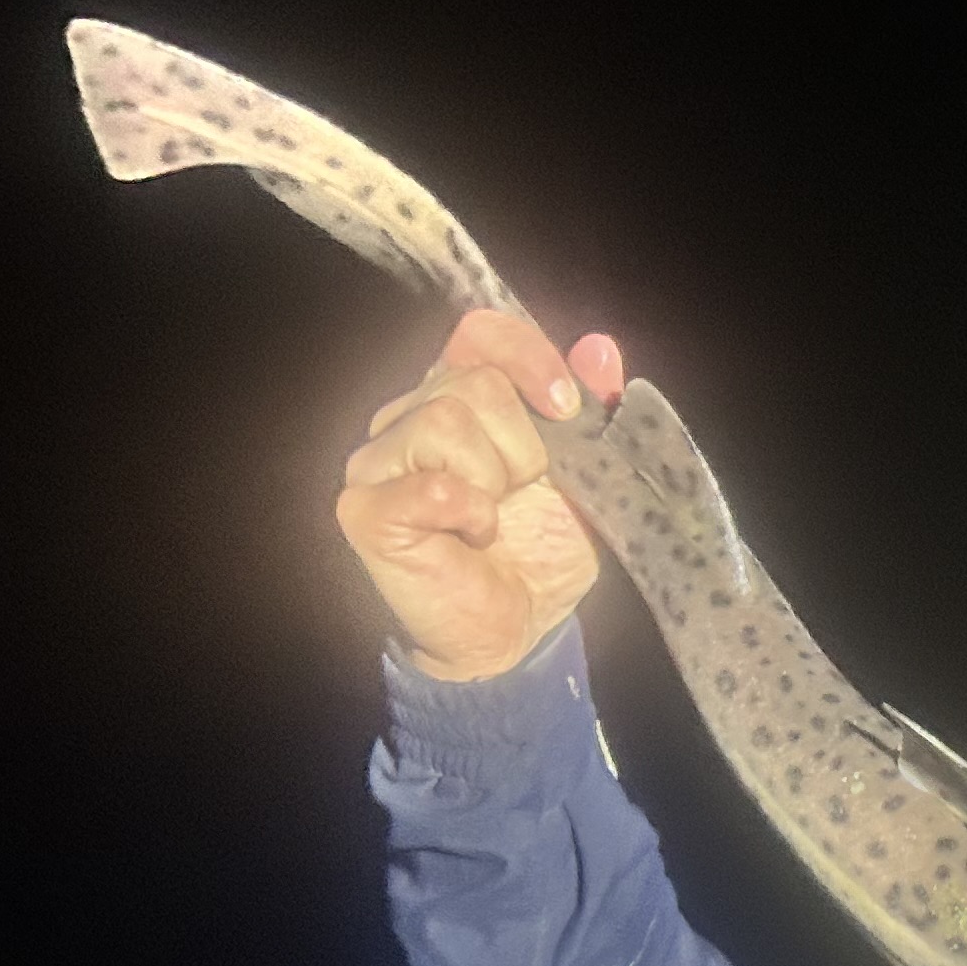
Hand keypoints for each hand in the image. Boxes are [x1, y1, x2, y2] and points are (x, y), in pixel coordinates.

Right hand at [334, 310, 632, 679]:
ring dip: (494, 478)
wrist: (517, 632)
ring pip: (444, 419)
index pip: (478, 333)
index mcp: (458, 397)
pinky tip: (472, 537)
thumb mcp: (586, 478)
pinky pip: (432, 486)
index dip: (526, 357)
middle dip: (522, 443)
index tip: (566, 408)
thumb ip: (592, 412)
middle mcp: (408, 417)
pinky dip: (470, 513)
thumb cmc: (540, 552)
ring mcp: (377, 461)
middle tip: (522, 492)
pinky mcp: (365, 509)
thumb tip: (601, 349)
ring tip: (493, 517)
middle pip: (473, 381)